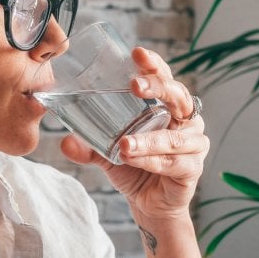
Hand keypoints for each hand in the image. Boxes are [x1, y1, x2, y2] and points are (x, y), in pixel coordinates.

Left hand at [61, 47, 209, 219]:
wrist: (150, 204)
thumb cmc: (135, 168)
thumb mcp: (107, 153)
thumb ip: (88, 146)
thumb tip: (65, 141)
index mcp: (167, 106)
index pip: (164, 77)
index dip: (153, 64)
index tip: (136, 53)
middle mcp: (185, 120)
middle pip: (177, 95)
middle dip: (157, 87)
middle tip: (134, 86)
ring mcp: (193, 144)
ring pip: (174, 136)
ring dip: (148, 140)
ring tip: (123, 144)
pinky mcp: (192, 168)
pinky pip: (174, 162)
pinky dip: (153, 161)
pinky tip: (135, 160)